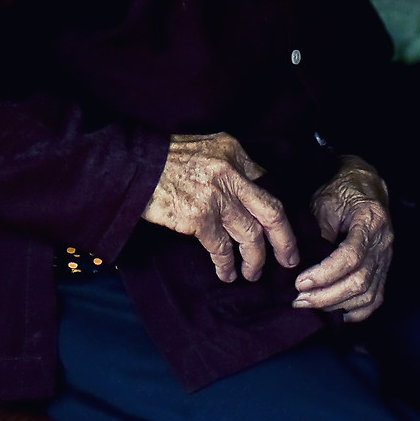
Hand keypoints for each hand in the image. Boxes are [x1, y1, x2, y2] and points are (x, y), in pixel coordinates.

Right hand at [142, 132, 299, 283]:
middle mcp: (230, 172)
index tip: (279, 229)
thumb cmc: (163, 159)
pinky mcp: (199, 217)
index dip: (275, 212)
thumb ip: (229, 165)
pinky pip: (222, 248)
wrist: (132, 167)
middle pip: (272, 211)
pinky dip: (226, 265)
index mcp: (233, 151)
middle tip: (288, 259)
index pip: (266, 184)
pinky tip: (227, 273)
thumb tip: (248, 193)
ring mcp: (216, 195)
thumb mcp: (204, 148)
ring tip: (252, 273)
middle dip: (284, 240)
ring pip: (250, 235)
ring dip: (255, 260)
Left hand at [296, 156, 392, 320]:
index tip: (300, 282)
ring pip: (368, 295)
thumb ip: (318, 232)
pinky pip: (376, 298)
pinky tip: (336, 312)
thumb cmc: (341, 190)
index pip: (351, 257)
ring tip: (310, 304)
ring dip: (337, 305)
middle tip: (298, 299)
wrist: (364, 183)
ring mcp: (386, 258)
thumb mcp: (324, 202)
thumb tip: (303, 265)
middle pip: (360, 281)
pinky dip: (356, 311)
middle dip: (326, 296)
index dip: (325, 274)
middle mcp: (384, 243)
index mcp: (371, 221)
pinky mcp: (383, 268)